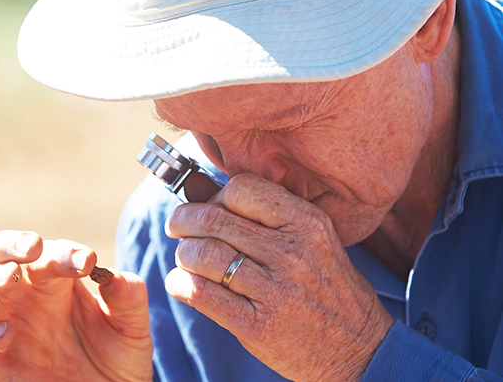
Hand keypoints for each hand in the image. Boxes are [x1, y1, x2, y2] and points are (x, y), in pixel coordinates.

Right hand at [0, 230, 152, 381]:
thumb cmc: (118, 355)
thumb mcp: (131, 324)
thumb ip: (128, 297)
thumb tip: (112, 278)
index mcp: (51, 280)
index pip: (43, 253)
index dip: (62, 251)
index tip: (87, 261)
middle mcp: (21, 300)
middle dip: (4, 245)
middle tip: (32, 246)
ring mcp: (4, 331)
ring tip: (10, 277)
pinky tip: (5, 332)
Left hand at [164, 174, 393, 381]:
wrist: (361, 350)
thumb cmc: (329, 288)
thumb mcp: (317, 239)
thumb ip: (274, 215)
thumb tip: (214, 193)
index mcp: (306, 222)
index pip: (241, 188)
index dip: (215, 195)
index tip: (208, 207)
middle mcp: (291, 252)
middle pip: (214, 218)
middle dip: (184, 220)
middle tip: (177, 227)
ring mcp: (275, 290)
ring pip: (202, 254)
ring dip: (183, 254)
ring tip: (185, 259)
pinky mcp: (257, 325)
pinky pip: (201, 293)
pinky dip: (180, 284)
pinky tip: (181, 284)